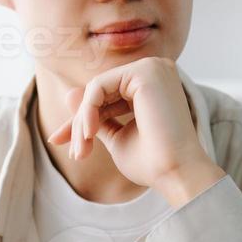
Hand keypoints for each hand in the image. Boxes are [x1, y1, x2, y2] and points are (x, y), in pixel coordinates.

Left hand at [47, 56, 225, 207]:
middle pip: (100, 91)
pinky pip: (99, 86)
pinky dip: (88, 111)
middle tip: (74, 153)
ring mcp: (152, 68)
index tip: (65, 145)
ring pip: (96, 88)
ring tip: (81, 151)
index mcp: (152, 85)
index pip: (107, 96)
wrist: (176, 174)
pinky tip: (89, 133)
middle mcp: (155, 71)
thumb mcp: (117, 137)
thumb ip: (96, 115)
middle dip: (79, 122)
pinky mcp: (145, 72)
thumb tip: (68, 93)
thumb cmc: (153, 162)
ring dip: (82, 121)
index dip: (82, 120)